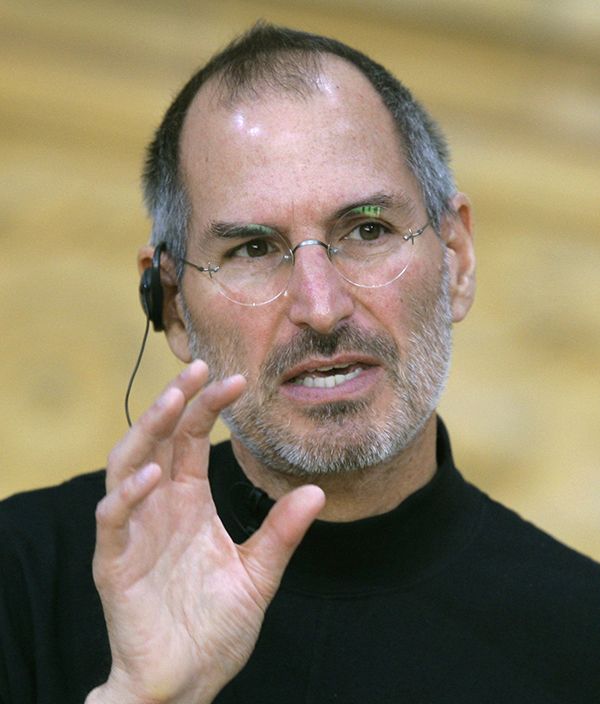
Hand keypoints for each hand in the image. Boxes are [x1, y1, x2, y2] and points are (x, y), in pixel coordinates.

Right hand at [86, 360, 324, 703]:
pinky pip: (114, 520)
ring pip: (127, 465)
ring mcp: (134, 532)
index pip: (194, 440)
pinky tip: (155, 475)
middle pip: (159, 439)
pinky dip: (129, 495)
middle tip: (197, 367)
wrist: (187, 681)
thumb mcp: (258, 574)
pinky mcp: (115, 564)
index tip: (237, 380)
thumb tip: (316, 492)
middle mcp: (160, 508)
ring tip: (173, 402)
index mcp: (190, 502)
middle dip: (175, 401)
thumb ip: (282, 534)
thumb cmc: (215, 626)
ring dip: (147, 431)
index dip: (209, 407)